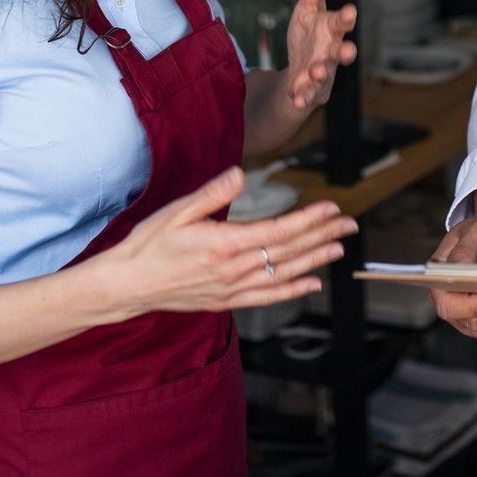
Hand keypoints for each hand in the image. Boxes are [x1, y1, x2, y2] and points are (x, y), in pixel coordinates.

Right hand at [97, 167, 356, 316]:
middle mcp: (232, 270)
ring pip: (282, 275)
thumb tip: (240, 174)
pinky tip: (311, 284)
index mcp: (223, 245)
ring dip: (314, 261)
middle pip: (287, 252)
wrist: (127, 286)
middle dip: (322, 236)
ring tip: (339, 250)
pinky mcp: (226, 302)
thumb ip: (212, 193)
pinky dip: (291, 290)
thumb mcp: (176, 211)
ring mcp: (231, 289)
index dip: (308, 220)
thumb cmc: (149, 244)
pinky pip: (266, 297)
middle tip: (350, 225)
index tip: (331, 208)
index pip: (277, 231)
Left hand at [282, 0, 358, 110]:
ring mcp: (321, 72)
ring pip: (324, 73)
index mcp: (331, 29)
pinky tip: (296, 98)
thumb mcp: (308, 9)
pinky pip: (307, 94)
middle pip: (341, 52)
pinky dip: (302, 96)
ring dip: (320, 73)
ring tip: (314, 72)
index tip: (349, 12)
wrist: (301, 71)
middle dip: (345, 52)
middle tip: (348, 51)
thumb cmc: (309, 36)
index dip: (345, 18)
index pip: (341, 22)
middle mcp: (330, 51)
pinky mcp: (310, 89)